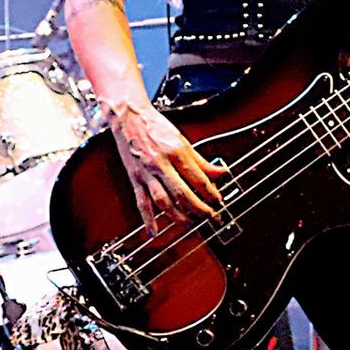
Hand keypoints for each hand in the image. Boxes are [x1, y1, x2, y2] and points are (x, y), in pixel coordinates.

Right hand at [108, 101, 230, 232]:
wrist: (128, 117)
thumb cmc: (155, 126)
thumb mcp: (182, 140)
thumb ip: (201, 160)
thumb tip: (220, 172)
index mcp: (175, 151)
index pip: (197, 177)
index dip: (210, 191)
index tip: (218, 199)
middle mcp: (161, 163)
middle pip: (183, 192)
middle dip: (199, 208)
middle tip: (210, 216)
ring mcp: (146, 173)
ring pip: (164, 201)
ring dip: (178, 216)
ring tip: (191, 223)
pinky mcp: (135, 179)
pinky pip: (142, 202)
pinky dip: (147, 219)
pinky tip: (154, 231)